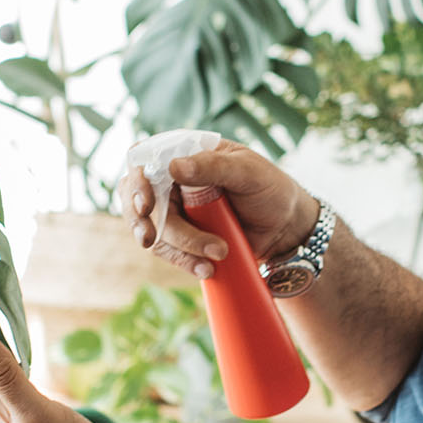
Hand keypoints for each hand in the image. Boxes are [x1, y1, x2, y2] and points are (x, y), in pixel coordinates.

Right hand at [118, 140, 318, 278]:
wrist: (286, 227)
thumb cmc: (269, 188)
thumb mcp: (248, 171)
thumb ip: (213, 166)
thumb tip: (174, 167)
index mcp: (185, 153)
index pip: (144, 159)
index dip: (137, 182)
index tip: (145, 206)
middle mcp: (173, 180)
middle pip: (137, 200)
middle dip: (142, 222)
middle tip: (150, 240)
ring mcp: (175, 210)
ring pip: (154, 230)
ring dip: (180, 247)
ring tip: (218, 255)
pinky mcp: (182, 237)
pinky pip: (169, 251)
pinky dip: (185, 262)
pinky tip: (207, 268)